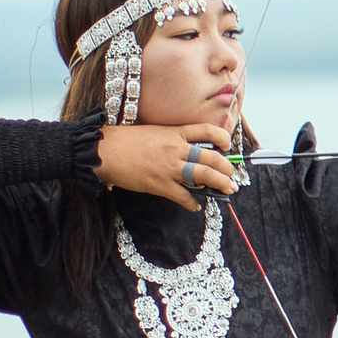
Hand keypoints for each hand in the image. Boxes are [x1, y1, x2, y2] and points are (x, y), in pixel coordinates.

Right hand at [98, 122, 238, 211]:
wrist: (104, 150)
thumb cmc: (125, 140)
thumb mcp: (154, 131)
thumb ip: (172, 139)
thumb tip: (186, 149)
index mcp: (175, 133)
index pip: (207, 131)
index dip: (223, 138)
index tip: (228, 146)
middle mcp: (176, 149)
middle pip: (211, 158)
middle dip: (227, 169)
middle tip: (233, 176)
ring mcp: (169, 167)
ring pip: (203, 176)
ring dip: (219, 184)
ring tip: (228, 190)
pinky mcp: (159, 184)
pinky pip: (182, 196)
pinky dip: (192, 203)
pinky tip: (196, 206)